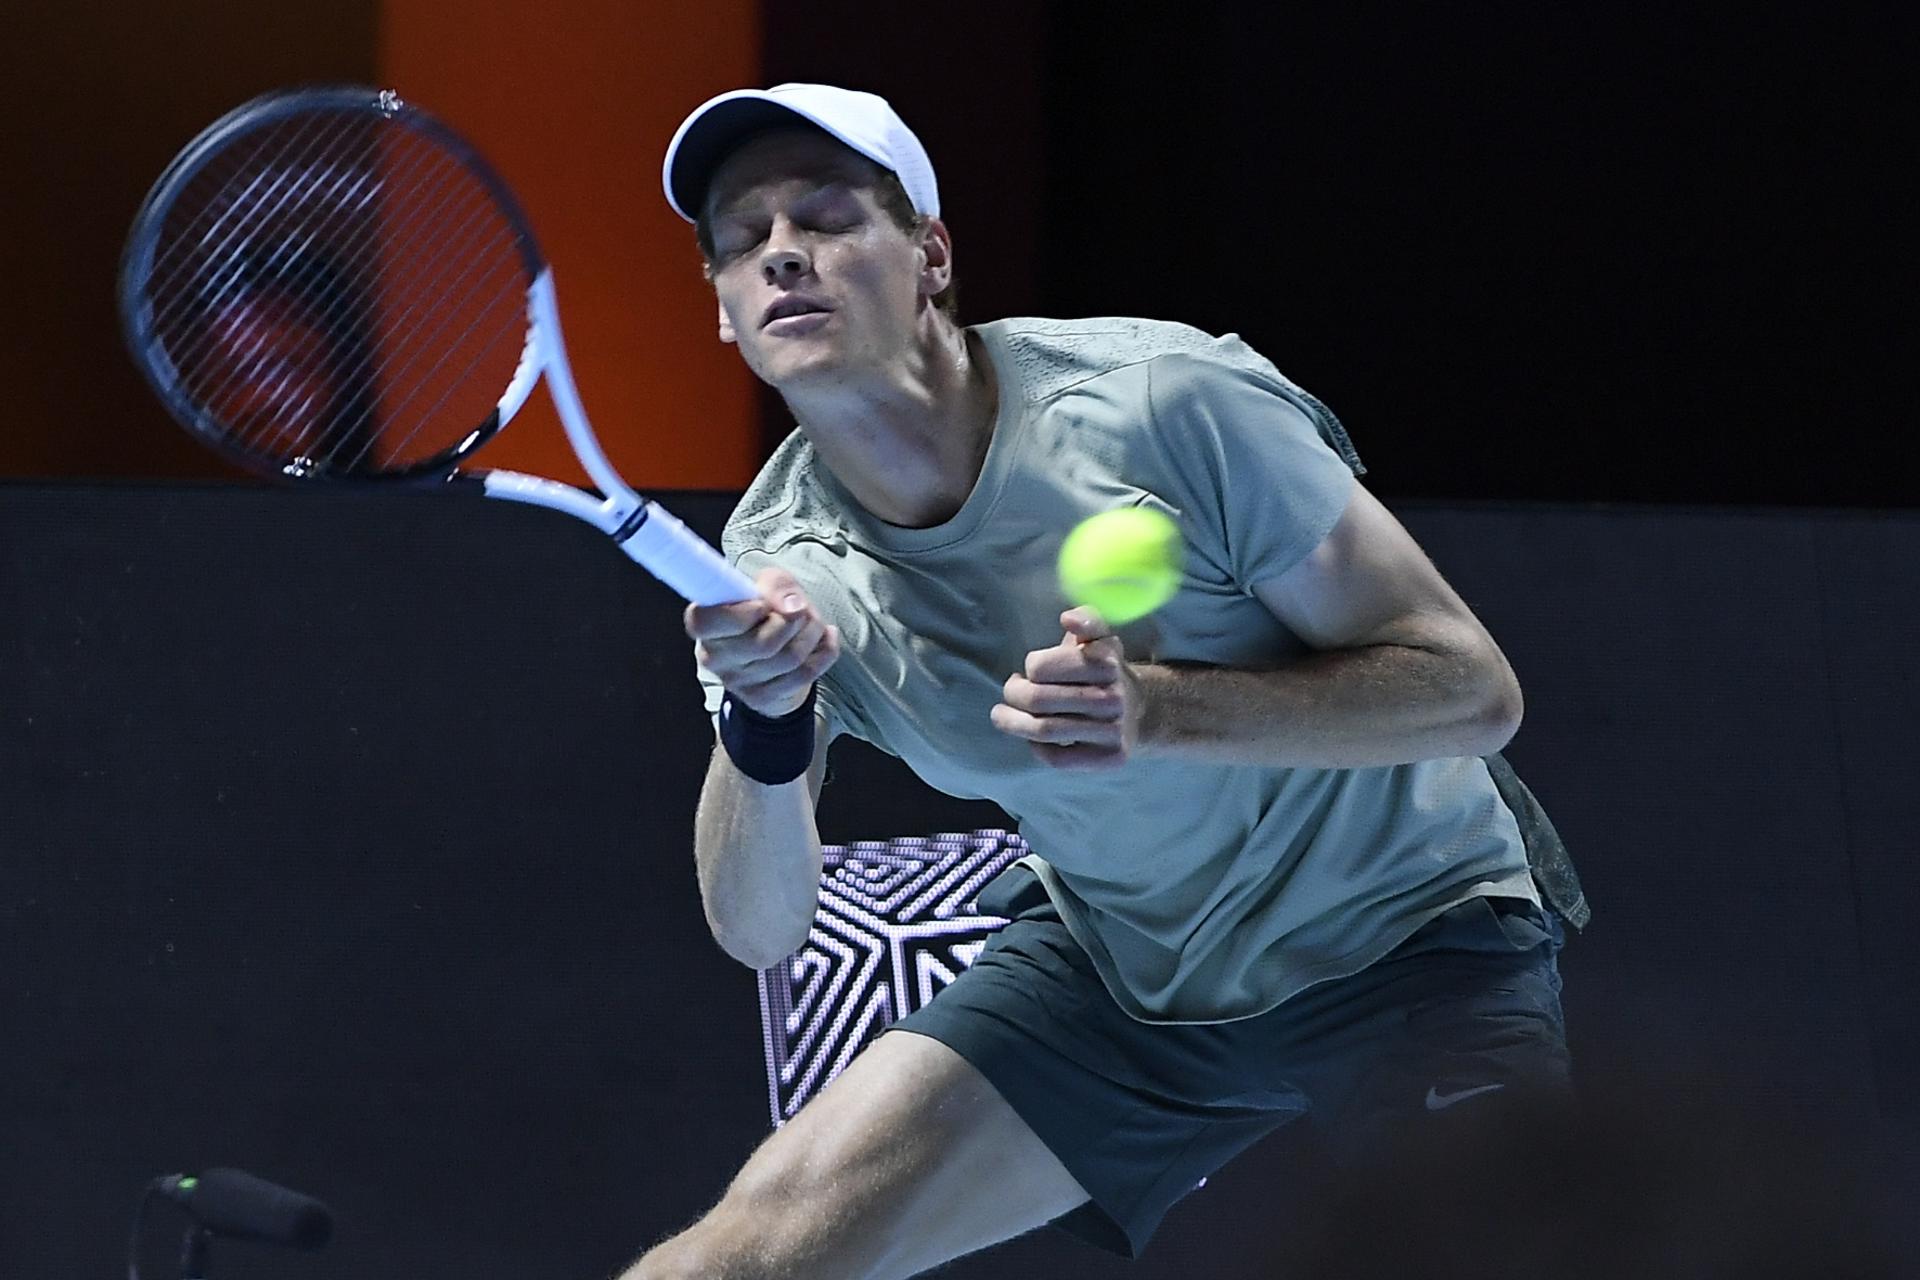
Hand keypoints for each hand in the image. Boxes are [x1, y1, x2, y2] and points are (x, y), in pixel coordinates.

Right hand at [686, 567, 840, 717]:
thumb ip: (777, 585)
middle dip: (794, 619)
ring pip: (790, 658)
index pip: (705, 622)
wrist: (774, 651)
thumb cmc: (763, 612)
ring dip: (813, 632)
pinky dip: (825, 650)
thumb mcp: (766, 585)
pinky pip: (806, 674)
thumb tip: (793, 606)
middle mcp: (715, 657)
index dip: (741, 612)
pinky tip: (825, 637)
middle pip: (763, 643)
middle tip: (800, 608)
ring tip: (812, 621)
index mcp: (705, 625)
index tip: (763, 604)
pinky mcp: (762, 698)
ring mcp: (738, 682)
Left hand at [991, 608, 1144, 769]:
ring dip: (1013, 723)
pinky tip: (1033, 739)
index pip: (1040, 668)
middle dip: (1013, 694)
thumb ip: (1087, 619)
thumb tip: (1068, 619)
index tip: (1029, 671)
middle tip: (1010, 692)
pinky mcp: (1110, 757)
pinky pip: (1058, 758)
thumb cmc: (1102, 671)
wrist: (1136, 710)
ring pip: (1044, 730)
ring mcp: (1113, 730)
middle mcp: (1111, 697)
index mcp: (1105, 662)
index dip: (1030, 668)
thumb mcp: (1100, 638)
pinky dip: (1037, 749)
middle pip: (1037, 700)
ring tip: (1002, 716)